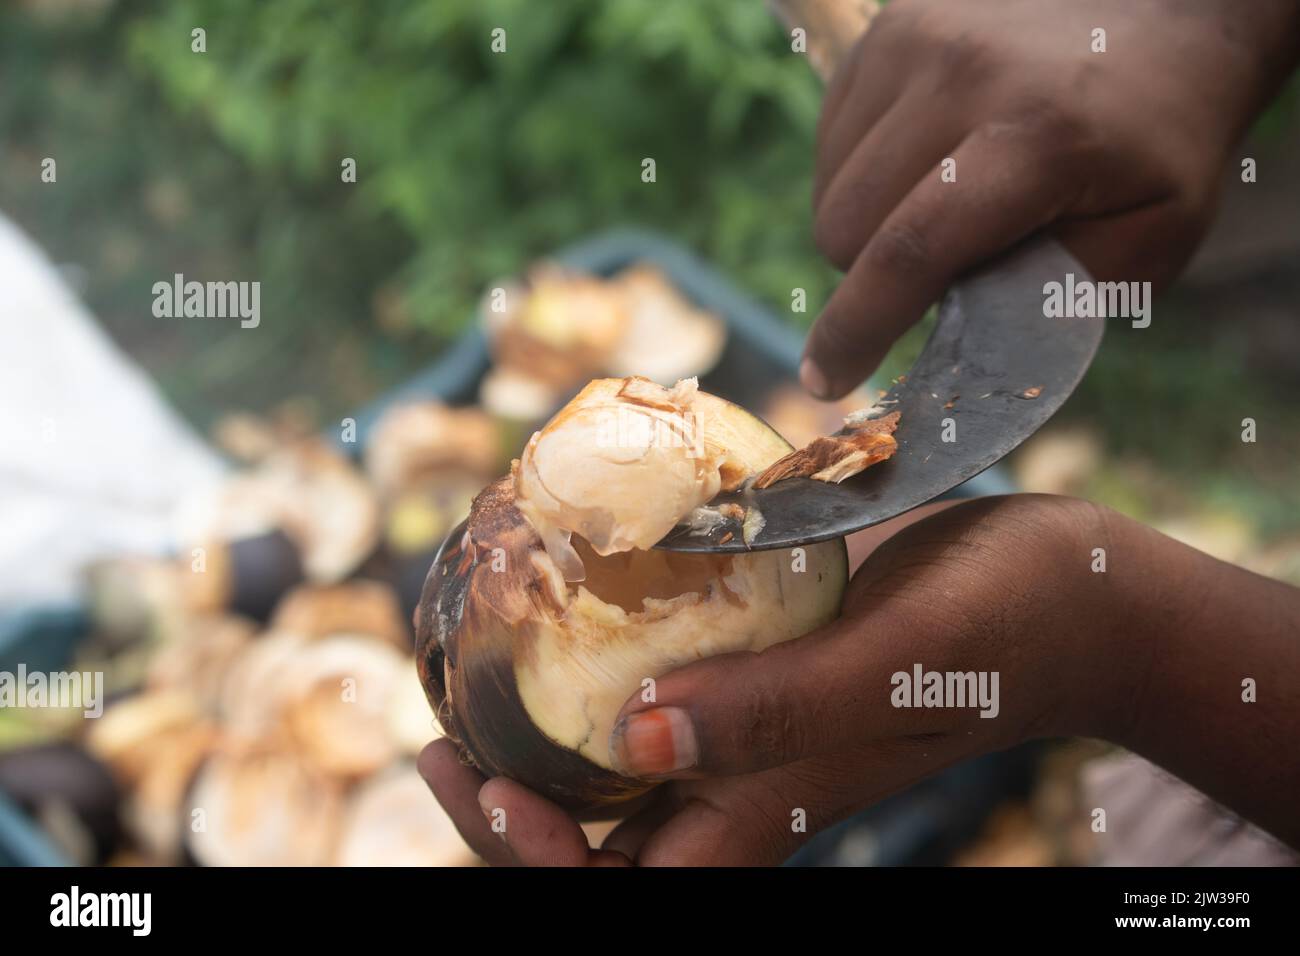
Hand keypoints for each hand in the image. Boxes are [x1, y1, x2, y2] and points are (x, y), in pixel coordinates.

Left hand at [420, 495, 1134, 864]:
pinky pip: (656, 678)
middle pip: (596, 836)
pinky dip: (595, 657)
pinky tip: (566, 594)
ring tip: (471, 671)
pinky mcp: (755, 661)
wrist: (1062, 586)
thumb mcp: (895, 667)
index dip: (535, 861)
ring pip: (615, 761)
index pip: (621, 889)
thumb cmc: (1000, 629)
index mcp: (763, 813)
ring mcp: (746, 723)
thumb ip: (778, 711)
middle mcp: (741, 781)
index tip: (483, 780)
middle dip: (505, 804)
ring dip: (537, 731)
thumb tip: (635, 739)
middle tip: (440, 731)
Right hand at [801, 0, 1299, 398]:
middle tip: (944, 266)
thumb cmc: (1159, 145)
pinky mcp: (891, 22)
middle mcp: (964, 72)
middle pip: (844, 226)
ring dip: (868, 223)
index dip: (857, 329)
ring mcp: (919, 36)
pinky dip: (863, 170)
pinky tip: (926, 160)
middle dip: (875, 273)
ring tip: (941, 206)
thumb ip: (1050, 298)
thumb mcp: (1147, 242)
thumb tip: (953, 330)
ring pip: (828, 185)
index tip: (825, 379)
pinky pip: (831, 136)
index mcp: (1038, 138)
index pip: (910, 251)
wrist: (1177, 17)